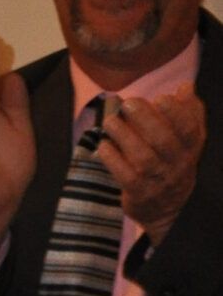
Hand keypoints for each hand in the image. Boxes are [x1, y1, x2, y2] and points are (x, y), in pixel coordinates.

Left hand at [99, 87, 205, 245]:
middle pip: (163, 140)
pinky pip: (125, 176)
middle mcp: (178, 165)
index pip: (188, 128)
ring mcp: (158, 181)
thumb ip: (189, 111)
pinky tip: (104, 145)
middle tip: (127, 104)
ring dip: (124, 136)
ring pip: (142, 157)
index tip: (159, 97)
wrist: (167, 208)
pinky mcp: (139, 194)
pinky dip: (112, 159)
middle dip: (145, 119)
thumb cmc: (174, 161)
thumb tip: (186, 87)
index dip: (175, 112)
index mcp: (191, 147)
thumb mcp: (188, 138)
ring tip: (110, 121)